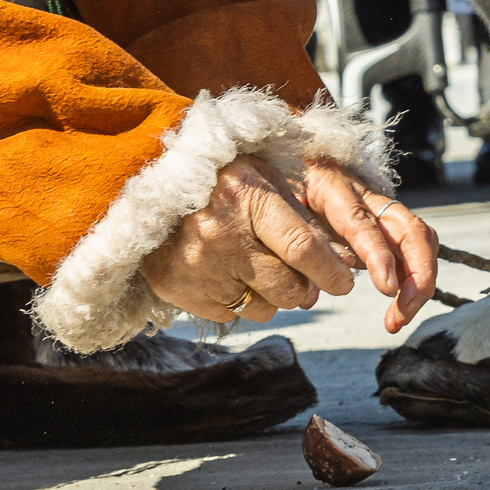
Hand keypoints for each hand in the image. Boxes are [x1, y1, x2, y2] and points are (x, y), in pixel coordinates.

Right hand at [137, 157, 437, 331]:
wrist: (143, 186)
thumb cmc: (217, 178)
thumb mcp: (262, 176)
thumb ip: (302, 214)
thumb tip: (347, 261)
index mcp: (247, 197)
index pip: (304, 248)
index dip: (332, 272)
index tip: (345, 282)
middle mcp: (221, 234)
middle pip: (290, 287)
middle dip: (308, 289)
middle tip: (306, 278)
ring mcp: (199, 266)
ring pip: (266, 307)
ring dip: (276, 296)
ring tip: (260, 267)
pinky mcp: (181, 291)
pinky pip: (233, 313)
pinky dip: (240, 299)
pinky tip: (228, 272)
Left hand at [294, 158, 439, 332]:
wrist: (291, 160)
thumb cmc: (282, 186)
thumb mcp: (280, 209)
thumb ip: (297, 248)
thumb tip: (309, 297)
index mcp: (333, 187)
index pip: (363, 222)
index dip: (379, 256)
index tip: (388, 289)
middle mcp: (366, 195)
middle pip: (410, 229)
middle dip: (417, 274)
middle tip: (400, 313)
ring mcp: (380, 207)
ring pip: (420, 237)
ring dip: (420, 280)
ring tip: (399, 316)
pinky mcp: (385, 222)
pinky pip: (412, 246)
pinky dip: (414, 276)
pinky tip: (400, 305)